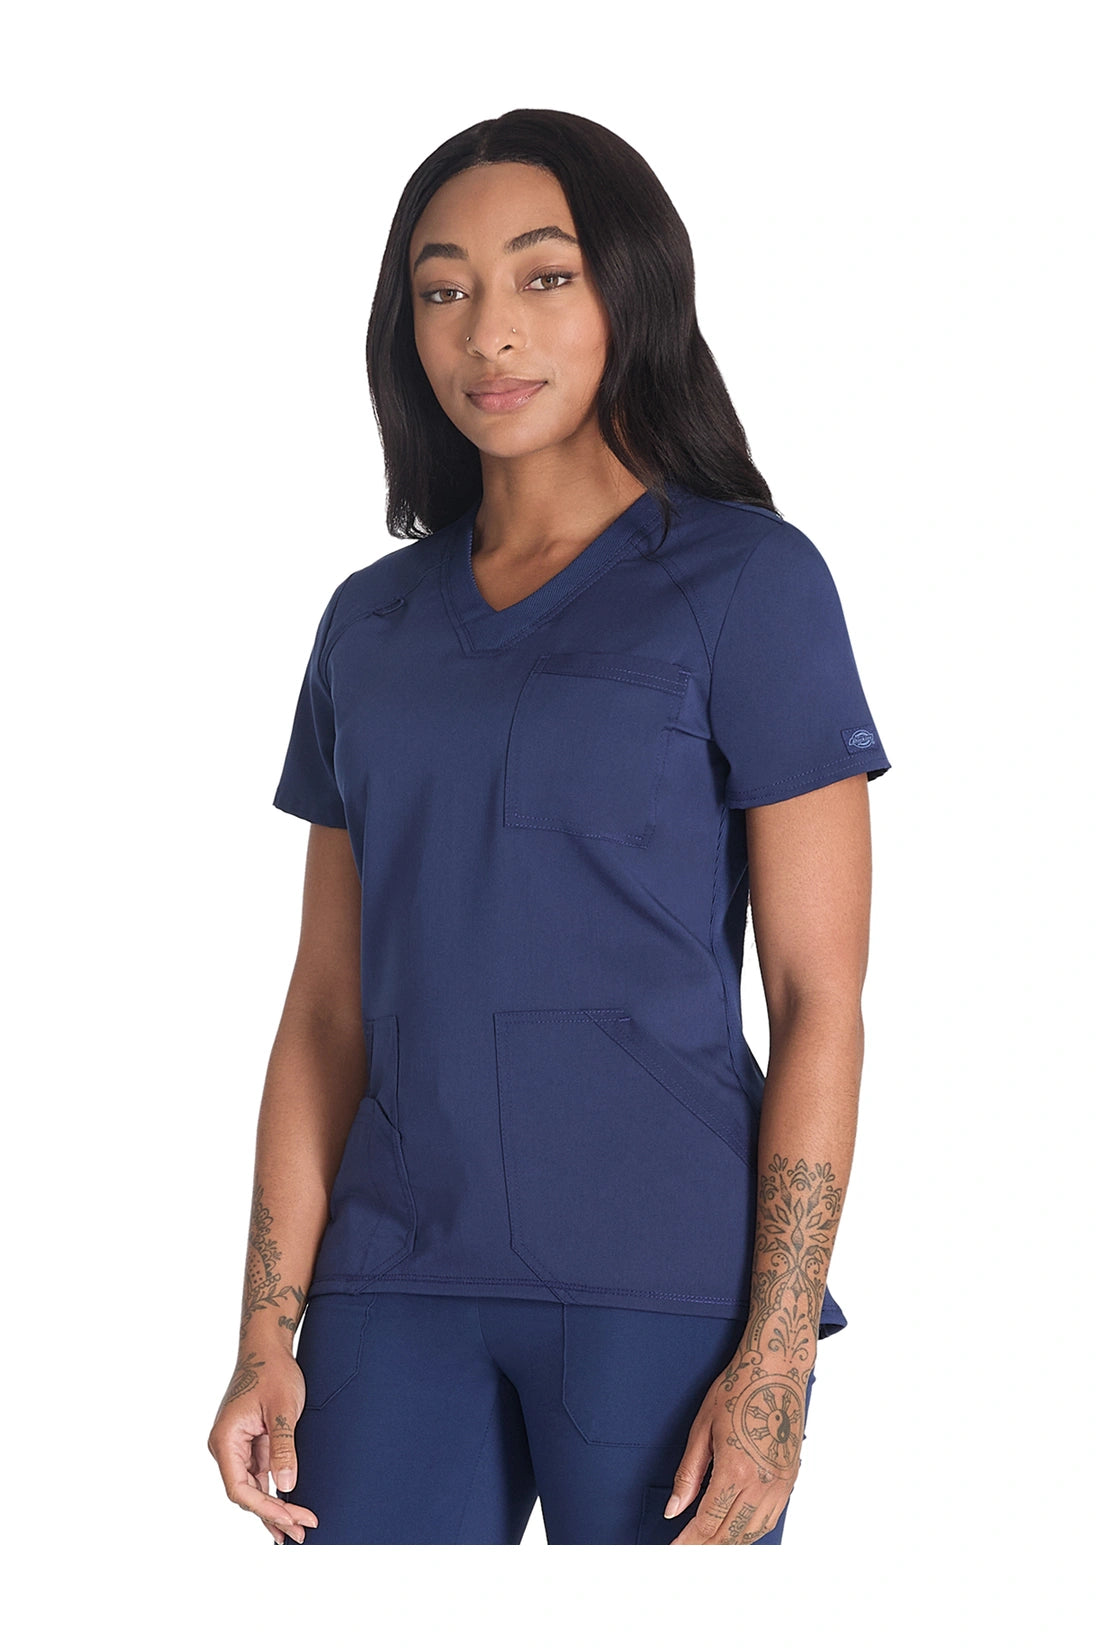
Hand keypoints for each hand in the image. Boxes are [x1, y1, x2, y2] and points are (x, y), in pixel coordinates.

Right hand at [207, 1342, 318, 1543]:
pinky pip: (259, 1475)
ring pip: (252, 1488)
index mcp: (225, 1441)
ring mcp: (237, 1447)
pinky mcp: (250, 1444)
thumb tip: (286, 1486)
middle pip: (246, 1493)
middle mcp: (226, 1448)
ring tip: (298, 1531)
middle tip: (302, 1532)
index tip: (292, 1518)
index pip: (239, 1488)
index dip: (265, 1508)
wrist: (268, 1347)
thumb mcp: (283, 1408)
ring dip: (274, 1507)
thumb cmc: (273, 1371)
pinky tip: (287, 1508)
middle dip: (273, 1514)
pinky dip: (273, 1491)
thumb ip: (283, 1446)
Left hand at [666, 1347, 811, 1544]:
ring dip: (729, 1543)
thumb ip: (688, 1474)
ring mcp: (780, 1483)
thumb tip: (673, 1509)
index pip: (708, 1521)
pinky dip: (751, 1531)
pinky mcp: (790, 1479)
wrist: (776, 1370)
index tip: (673, 1550)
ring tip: (707, 1544)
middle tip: (685, 1550)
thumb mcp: (703, 1428)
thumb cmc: (737, 1390)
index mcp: (736, 1469)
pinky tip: (737, 1529)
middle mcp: (762, 1482)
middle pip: (730, 1533)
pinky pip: (770, 1519)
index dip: (688, 1541)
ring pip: (752, 1532)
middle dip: (705, 1547)